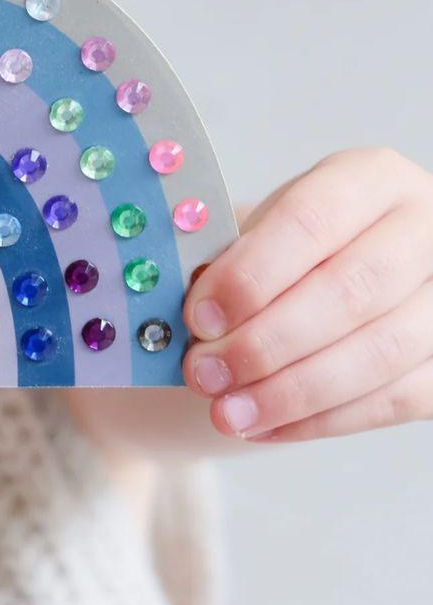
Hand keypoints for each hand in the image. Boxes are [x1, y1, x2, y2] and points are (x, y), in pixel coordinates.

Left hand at [183, 147, 432, 442]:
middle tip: (204, 374)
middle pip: (351, 290)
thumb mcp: (255, 237)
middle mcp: (426, 226)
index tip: (199, 318)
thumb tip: (194, 323)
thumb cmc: (286, 253)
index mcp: (368, 179)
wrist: (329, 277)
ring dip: (291, 392)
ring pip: (380, 352)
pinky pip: (397, 399)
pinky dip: (321, 420)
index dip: (251, 274)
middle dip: (266, 342)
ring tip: (226, 413)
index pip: (310, 220)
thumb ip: (229, 267)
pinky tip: (263, 425)